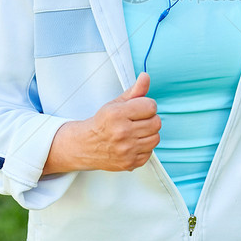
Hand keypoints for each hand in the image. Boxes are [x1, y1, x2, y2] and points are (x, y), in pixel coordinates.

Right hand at [43, 72, 160, 173]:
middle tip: (138, 120)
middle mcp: (122, 133)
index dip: (147, 106)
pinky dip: (144, 148)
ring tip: (136, 132)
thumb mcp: (115, 103)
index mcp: (117, 114)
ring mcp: (126, 150)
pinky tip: (133, 143)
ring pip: (156, 138)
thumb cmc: (102, 123)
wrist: (85, 146)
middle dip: (149, 119)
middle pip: (156, 123)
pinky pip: (150, 152)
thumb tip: (145, 77)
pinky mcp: (129, 162)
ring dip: (149, 134)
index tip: (139, 109)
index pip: (150, 106)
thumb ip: (134, 91)